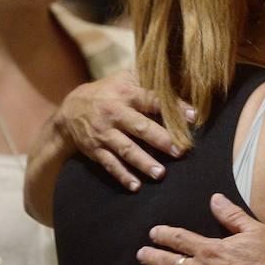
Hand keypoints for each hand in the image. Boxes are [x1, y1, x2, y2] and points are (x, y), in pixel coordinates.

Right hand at [54, 71, 191, 191]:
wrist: (70, 109)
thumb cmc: (107, 92)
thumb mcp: (123, 79)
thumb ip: (147, 82)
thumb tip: (182, 81)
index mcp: (125, 94)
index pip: (152, 100)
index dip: (172, 107)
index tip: (193, 117)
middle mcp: (114, 113)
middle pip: (139, 127)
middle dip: (160, 139)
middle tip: (179, 151)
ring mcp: (104, 133)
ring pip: (126, 149)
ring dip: (143, 162)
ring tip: (160, 173)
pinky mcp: (96, 150)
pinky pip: (110, 164)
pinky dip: (122, 176)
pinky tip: (136, 186)